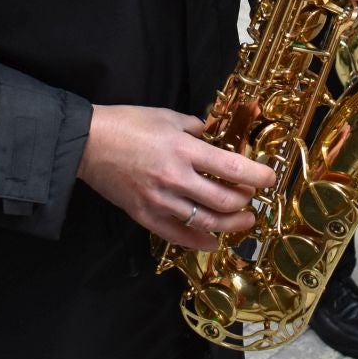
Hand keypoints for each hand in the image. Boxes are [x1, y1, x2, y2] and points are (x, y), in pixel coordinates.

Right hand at [78, 105, 275, 251]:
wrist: (88, 143)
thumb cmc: (128, 123)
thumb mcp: (167, 116)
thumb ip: (195, 128)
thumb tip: (215, 137)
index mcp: (184, 149)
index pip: (232, 168)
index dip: (258, 177)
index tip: (269, 179)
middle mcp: (176, 178)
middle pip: (225, 200)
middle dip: (246, 202)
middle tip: (252, 199)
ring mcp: (161, 201)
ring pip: (206, 222)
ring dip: (231, 224)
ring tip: (243, 220)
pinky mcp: (145, 215)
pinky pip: (178, 236)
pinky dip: (200, 242)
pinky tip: (213, 242)